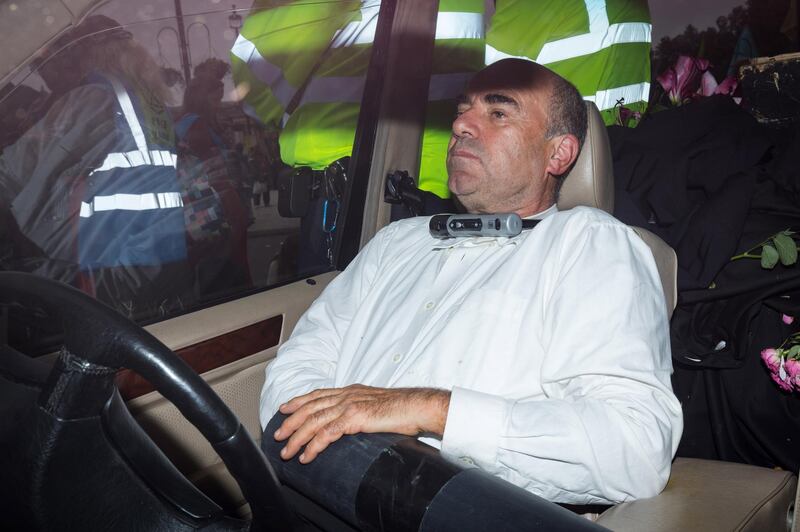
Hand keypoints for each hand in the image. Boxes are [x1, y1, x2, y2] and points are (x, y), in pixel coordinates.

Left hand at [273, 384, 449, 463]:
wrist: (418, 406)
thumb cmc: (403, 409)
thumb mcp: (376, 405)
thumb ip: (361, 410)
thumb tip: (354, 421)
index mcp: (351, 390)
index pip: (318, 394)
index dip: (299, 401)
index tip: (285, 408)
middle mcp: (347, 394)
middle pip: (310, 407)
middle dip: (291, 422)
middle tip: (278, 434)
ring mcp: (350, 405)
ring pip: (314, 421)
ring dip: (297, 437)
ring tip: (286, 451)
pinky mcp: (355, 418)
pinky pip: (327, 433)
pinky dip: (313, 446)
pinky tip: (306, 456)